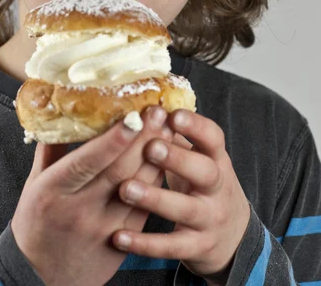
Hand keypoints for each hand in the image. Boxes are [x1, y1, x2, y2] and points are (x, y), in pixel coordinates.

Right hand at [11, 106, 173, 285]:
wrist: (40, 277)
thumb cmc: (36, 223)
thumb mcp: (34, 185)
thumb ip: (51, 149)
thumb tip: (64, 113)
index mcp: (54, 191)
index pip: (87, 161)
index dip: (112, 140)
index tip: (133, 116)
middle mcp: (80, 210)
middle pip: (119, 170)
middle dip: (143, 139)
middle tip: (158, 111)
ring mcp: (105, 228)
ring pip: (139, 188)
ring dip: (157, 156)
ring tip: (168, 128)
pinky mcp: (123, 241)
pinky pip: (146, 206)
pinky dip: (157, 180)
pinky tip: (167, 159)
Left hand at [112, 110, 249, 282]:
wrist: (233, 238)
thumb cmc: (202, 186)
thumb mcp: (198, 159)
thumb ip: (174, 136)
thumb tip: (145, 104)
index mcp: (215, 159)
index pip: (213, 138)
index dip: (195, 126)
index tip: (173, 115)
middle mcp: (217, 187)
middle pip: (204, 171)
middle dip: (178, 159)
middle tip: (150, 147)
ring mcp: (209, 218)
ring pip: (185, 209)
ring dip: (155, 199)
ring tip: (125, 189)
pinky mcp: (197, 247)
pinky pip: (171, 246)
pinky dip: (144, 243)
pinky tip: (118, 237)